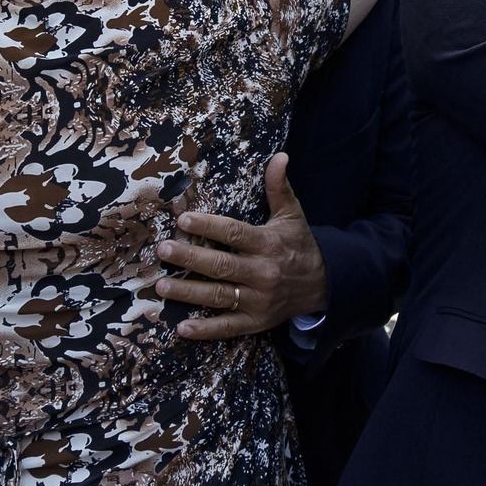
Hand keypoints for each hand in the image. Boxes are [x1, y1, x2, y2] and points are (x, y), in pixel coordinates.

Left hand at [156, 153, 329, 339]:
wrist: (323, 285)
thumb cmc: (298, 245)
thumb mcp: (292, 215)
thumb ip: (279, 187)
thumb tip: (279, 155)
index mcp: (268, 244)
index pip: (234, 233)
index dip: (209, 226)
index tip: (183, 219)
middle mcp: (262, 273)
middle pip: (221, 265)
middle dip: (190, 257)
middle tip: (164, 250)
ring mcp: (258, 301)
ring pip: (218, 297)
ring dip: (188, 292)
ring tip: (162, 285)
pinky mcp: (255, 322)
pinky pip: (228, 328)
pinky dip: (205, 330)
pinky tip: (182, 328)